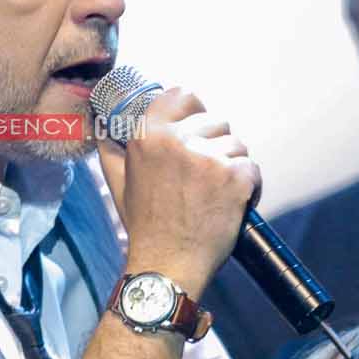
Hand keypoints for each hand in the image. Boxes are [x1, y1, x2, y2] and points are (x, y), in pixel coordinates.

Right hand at [97, 85, 260, 292]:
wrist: (168, 263)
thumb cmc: (145, 226)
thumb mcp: (118, 182)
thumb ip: (112, 151)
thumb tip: (105, 129)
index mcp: (148, 135)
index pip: (183, 94)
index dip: (195, 110)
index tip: (196, 129)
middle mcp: (178, 141)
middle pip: (216, 121)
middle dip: (215, 145)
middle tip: (203, 176)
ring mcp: (208, 159)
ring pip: (237, 144)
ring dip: (232, 165)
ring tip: (216, 192)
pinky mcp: (234, 178)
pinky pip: (252, 168)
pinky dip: (249, 186)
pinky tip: (232, 203)